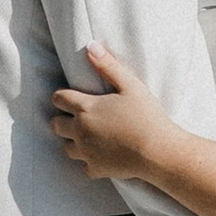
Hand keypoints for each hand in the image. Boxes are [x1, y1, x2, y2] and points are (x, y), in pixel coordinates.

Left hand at [50, 46, 178, 185]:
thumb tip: (91, 46)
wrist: (159, 151)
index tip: (71, 97)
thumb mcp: (130, 85)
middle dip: (63, 119)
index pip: (58, 98)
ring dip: (74, 141)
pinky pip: (84, 166)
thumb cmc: (147, 115)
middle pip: (56, 125)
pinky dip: (90, 162)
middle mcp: (80, 130)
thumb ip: (108, 65)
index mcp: (86, 108)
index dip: (62, 96)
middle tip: (79, 117)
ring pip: (66, 147)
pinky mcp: (96, 169)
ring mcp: (86, 152)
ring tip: (90, 137)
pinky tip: (101, 156)